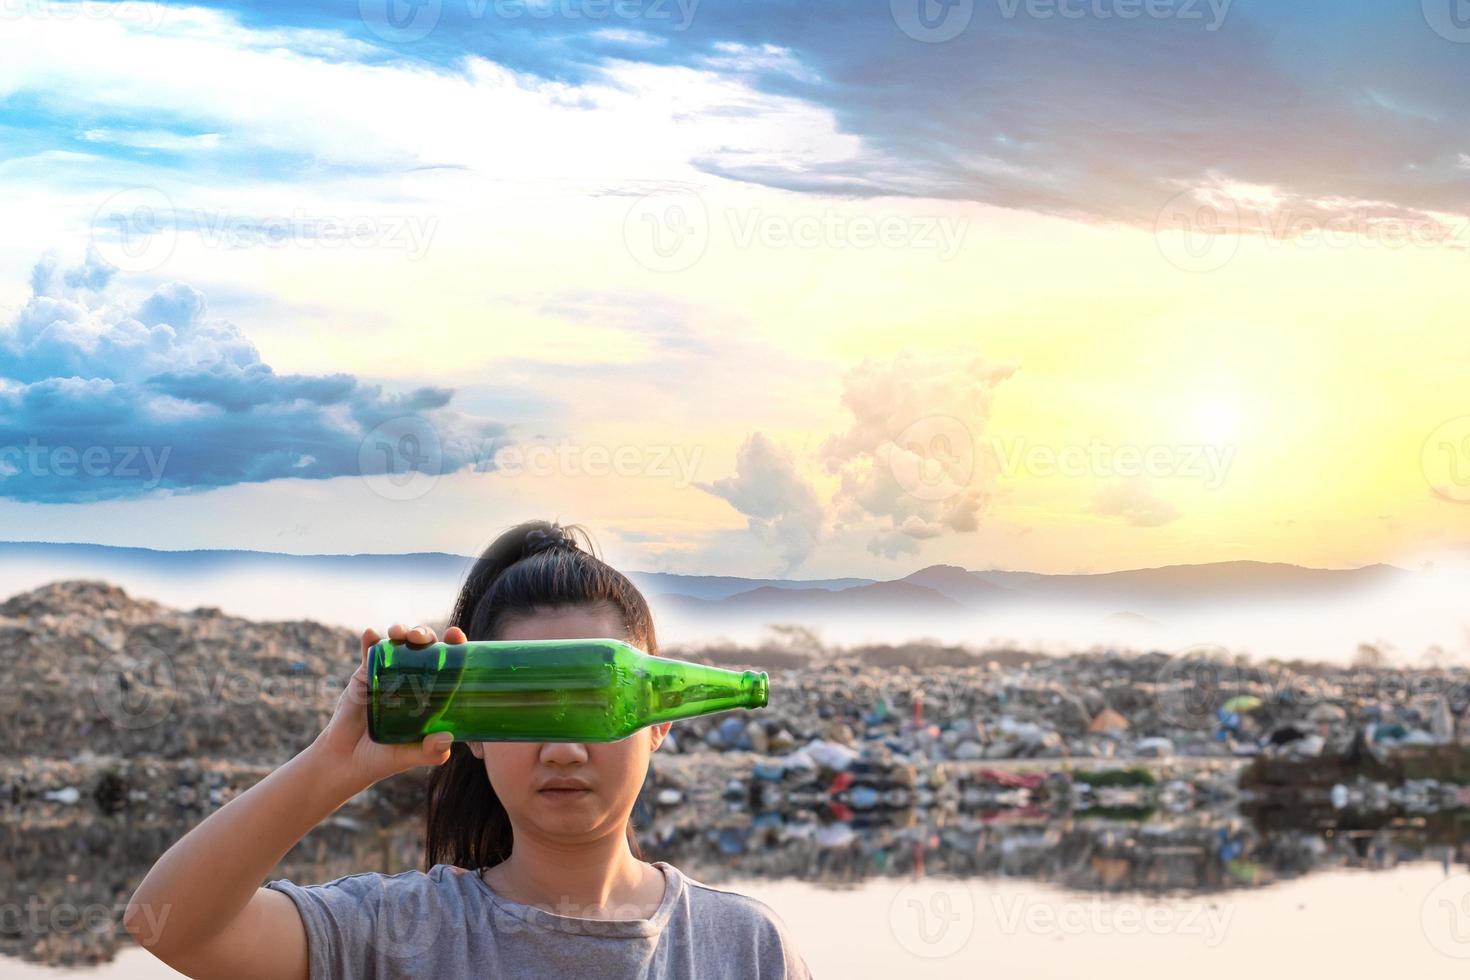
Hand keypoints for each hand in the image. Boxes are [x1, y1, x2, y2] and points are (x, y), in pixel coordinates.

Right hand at [309, 623, 467, 791]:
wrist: (346, 760)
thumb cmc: (385, 758)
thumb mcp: (412, 756)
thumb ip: (431, 752)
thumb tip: (446, 737)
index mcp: (432, 693)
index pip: (449, 664)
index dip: (455, 646)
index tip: (456, 636)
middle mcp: (413, 678)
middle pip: (424, 647)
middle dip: (425, 635)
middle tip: (421, 638)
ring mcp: (389, 673)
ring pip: (399, 643)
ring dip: (401, 631)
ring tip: (398, 633)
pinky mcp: (365, 674)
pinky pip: (370, 652)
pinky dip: (371, 639)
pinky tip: (370, 634)